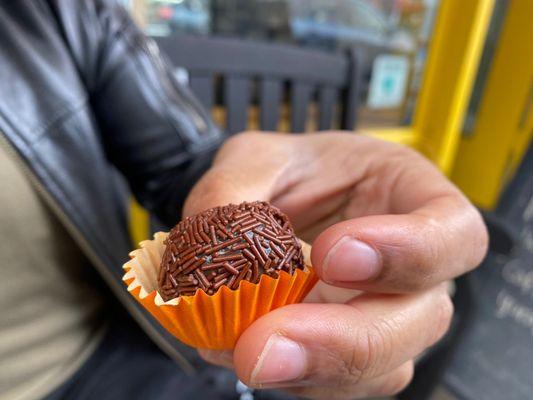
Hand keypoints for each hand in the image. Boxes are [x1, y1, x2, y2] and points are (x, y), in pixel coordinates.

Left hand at [184, 132, 487, 398]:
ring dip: (316, 370)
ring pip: (382, 367)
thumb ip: (234, 188)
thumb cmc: (291, 173)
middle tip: (272, 340)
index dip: (409, 252)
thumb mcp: (258, 157)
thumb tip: (214, 240)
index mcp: (413, 201)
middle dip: (348, 338)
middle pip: (424, 319)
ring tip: (249, 353)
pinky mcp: (346, 350)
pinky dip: (294, 377)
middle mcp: (412, 269)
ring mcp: (383, 316)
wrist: (279, 200)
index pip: (452, 234)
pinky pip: (336, 383)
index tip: (334, 255)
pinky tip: (249, 352)